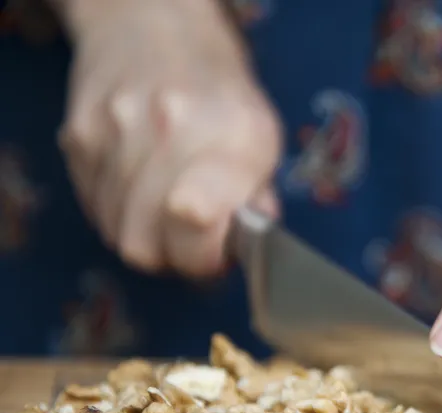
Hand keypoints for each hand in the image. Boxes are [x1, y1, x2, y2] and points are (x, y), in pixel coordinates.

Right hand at [58, 0, 281, 276]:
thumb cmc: (221, 93)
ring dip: (143, 234)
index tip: (214, 254)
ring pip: (115, 232)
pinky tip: (139, 187)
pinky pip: (93, 206)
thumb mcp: (262, 139)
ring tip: (166, 206)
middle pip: (144, 245)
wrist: (157, 25)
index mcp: (231, 136)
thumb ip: (257, 200)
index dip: (202, 257)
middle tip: (190, 238)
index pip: (195, 221)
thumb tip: (248, 248)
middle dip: (171, 256)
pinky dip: (117, 211)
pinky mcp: (78, 135)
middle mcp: (171, 128)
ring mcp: (116, 130)